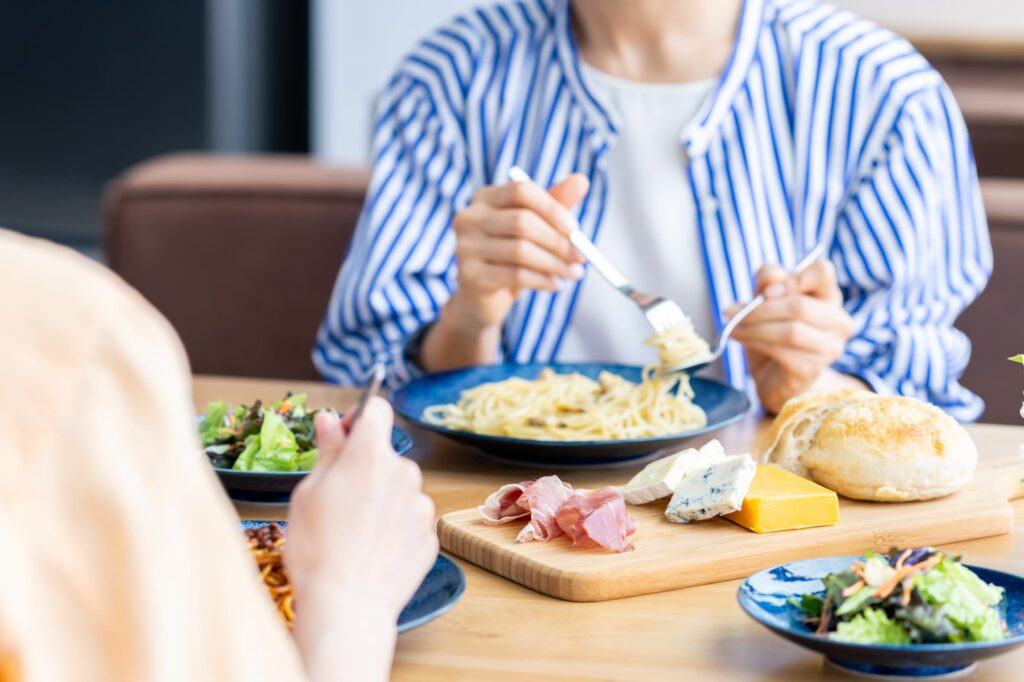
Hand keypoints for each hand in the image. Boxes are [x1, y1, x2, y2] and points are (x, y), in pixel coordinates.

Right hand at [286, 398, 436, 681]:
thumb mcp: (308, 492)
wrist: (346, 607)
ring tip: (354, 532)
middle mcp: (404, 472)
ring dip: (382, 499)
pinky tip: (371, 549)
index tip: (343, 436)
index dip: (358, 418)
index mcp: (370, 454)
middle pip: (386, 455)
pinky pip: (409, 520)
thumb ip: (328, 450)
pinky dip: (394, 528)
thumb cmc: (317, 548)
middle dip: (366, 467)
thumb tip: (330, 420)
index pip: (377, 409)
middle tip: (338, 499)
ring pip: (399, 489)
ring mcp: (421, 505)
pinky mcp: (430, 535)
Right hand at [447, 175, 589, 331]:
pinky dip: (541, 280)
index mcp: (485, 198)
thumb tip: (581, 180)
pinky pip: (515, 275)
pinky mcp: (470, 275)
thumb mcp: (535, 227)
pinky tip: (556, 284)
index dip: (551, 208)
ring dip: (554, 263)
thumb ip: (555, 203)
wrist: (484, 298)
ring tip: (573, 273)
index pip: (520, 191)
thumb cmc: (512, 257)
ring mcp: (465, 247)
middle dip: (558, 241)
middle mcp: (469, 218)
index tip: (575, 229)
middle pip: (522, 222)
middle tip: (581, 256)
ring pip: (520, 250)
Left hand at [727, 260, 859, 413]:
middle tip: (730, 311)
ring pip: (790, 330)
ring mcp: (829, 347)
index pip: (822, 272)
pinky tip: (739, 338)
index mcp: (828, 296)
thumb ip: (768, 282)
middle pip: (800, 305)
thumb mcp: (766, 300)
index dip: (794, 278)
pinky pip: (782, 351)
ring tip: (732, 326)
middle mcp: (838, 321)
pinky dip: (755, 342)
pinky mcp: (813, 369)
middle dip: (760, 309)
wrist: (774, 377)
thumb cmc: (772, 331)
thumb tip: (771, 282)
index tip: (765, 292)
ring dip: (753, 327)